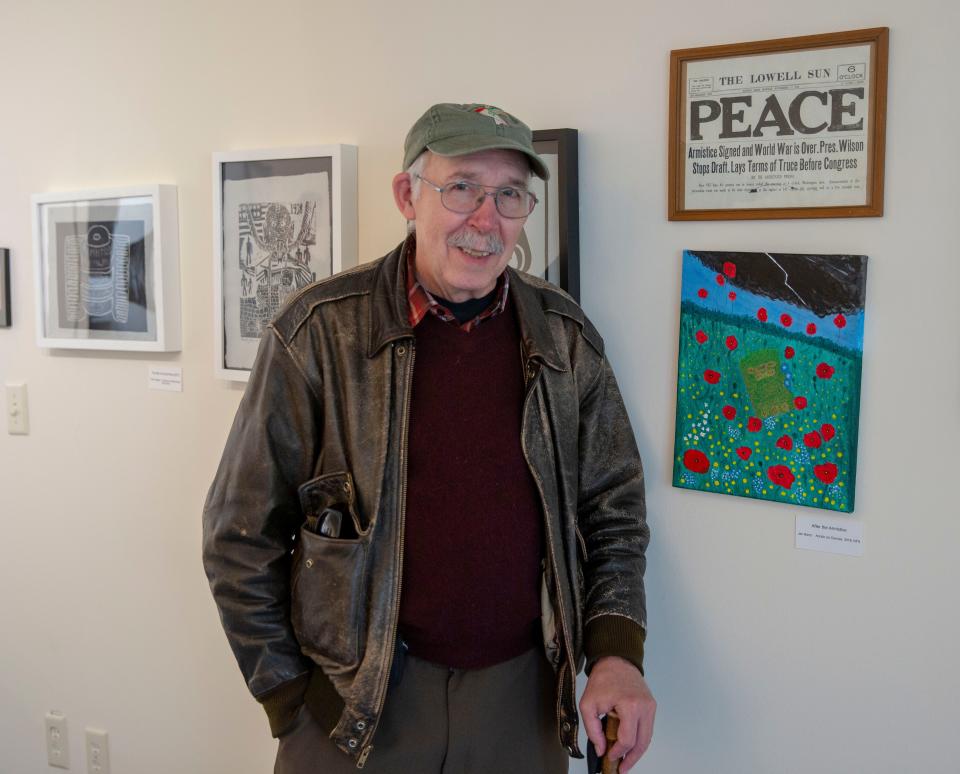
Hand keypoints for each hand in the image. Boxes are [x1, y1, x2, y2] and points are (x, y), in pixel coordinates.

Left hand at [579, 656, 655, 770]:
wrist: (615, 660)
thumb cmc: (603, 679)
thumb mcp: (588, 704)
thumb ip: (593, 729)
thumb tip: (601, 748)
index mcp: (630, 705)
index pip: (627, 739)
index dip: (618, 752)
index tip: (610, 756)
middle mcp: (644, 707)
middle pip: (642, 743)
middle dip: (631, 759)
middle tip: (622, 769)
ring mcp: (650, 706)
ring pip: (647, 738)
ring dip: (637, 752)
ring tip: (626, 762)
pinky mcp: (651, 705)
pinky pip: (648, 728)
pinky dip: (640, 740)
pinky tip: (631, 747)